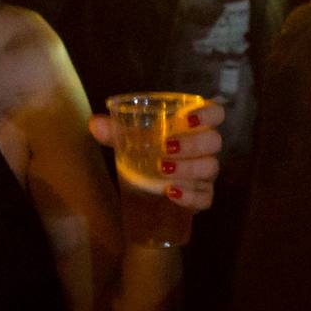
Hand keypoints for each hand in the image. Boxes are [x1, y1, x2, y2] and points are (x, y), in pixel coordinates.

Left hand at [89, 100, 227, 211]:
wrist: (150, 191)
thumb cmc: (148, 155)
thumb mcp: (131, 142)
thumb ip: (115, 131)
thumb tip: (95, 124)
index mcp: (192, 128)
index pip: (215, 113)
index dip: (208, 113)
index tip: (187, 118)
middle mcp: (205, 149)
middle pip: (214, 141)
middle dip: (192, 144)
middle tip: (166, 147)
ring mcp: (206, 174)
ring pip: (210, 168)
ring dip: (188, 168)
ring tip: (163, 170)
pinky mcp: (203, 196)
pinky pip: (206, 197)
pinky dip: (190, 196)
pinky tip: (171, 193)